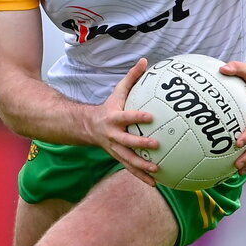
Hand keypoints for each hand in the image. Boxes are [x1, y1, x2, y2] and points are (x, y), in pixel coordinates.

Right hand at [87, 58, 159, 185]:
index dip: (137, 117)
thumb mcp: (118, 91)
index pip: (126, 117)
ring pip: (128, 159)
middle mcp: (113, 135)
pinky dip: (142, 177)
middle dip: (140, 144)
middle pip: (126, 141)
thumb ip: (132, 77)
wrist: (88, 126)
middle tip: (156, 144)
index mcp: (113, 118)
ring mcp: (114, 148)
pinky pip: (130, 169)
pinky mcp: (118, 158)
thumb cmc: (109, 106)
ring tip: (157, 170)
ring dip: (141, 166)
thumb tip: (145, 60)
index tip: (151, 116)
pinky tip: (156, 184)